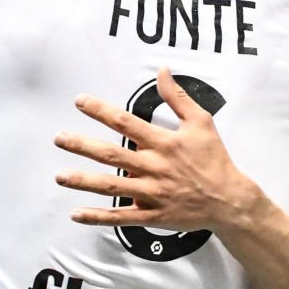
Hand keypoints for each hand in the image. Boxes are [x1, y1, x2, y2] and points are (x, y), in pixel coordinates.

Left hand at [55, 67, 258, 234]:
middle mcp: (154, 167)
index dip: (100, 110)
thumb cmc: (214, 159)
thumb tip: (162, 71)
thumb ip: (178, 97)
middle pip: (111, 155)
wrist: (229, 199)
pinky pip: (121, 217)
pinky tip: (77, 214)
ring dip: (83, 181)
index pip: (126, 123)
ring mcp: (152, 193)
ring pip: (111, 187)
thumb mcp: (201, 122)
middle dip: (82, 146)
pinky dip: (98, 216)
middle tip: (58, 139)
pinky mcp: (153, 214)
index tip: (80, 101)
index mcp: (163, 143)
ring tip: (59, 176)